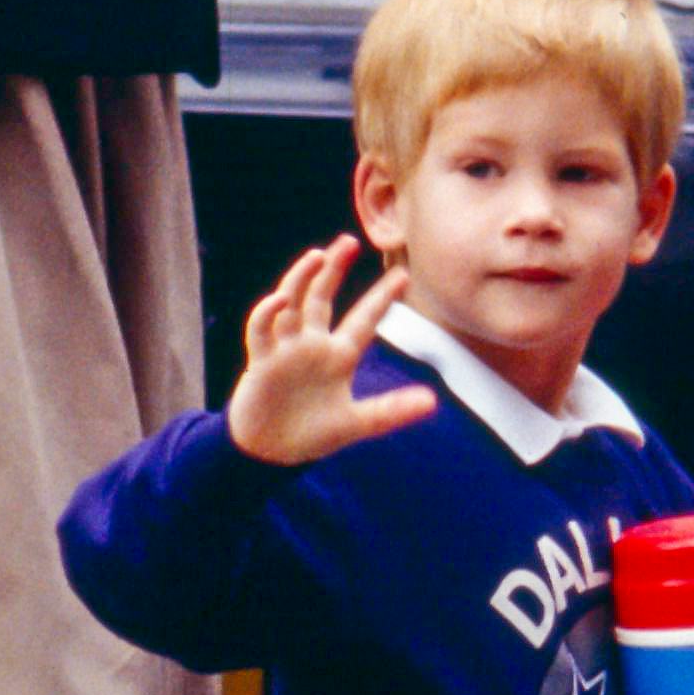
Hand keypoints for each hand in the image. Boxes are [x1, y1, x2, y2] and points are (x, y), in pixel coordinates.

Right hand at [227, 236, 439, 469]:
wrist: (270, 453)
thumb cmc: (311, 434)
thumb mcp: (357, 423)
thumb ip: (391, 410)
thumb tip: (432, 402)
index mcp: (338, 355)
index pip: (364, 319)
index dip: (382, 297)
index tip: (404, 274)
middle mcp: (312, 344)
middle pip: (322, 297)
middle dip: (334, 269)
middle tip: (349, 241)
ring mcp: (285, 349)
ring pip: (292, 303)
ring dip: (301, 278)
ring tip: (318, 255)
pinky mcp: (261, 361)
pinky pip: (261, 331)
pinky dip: (267, 314)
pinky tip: (279, 300)